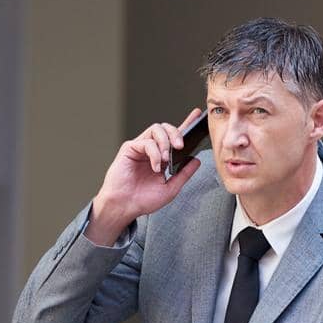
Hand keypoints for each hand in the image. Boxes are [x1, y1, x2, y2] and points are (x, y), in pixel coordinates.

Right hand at [87, 108, 203, 242]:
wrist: (125, 207)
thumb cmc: (143, 199)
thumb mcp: (170, 188)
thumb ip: (184, 174)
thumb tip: (197, 160)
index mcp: (162, 157)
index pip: (175, 137)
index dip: (186, 124)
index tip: (198, 115)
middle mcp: (151, 149)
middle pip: (166, 128)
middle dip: (176, 133)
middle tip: (180, 146)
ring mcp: (140, 147)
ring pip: (156, 129)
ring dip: (165, 141)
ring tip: (166, 158)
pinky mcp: (130, 148)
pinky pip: (146, 142)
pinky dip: (154, 153)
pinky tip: (155, 166)